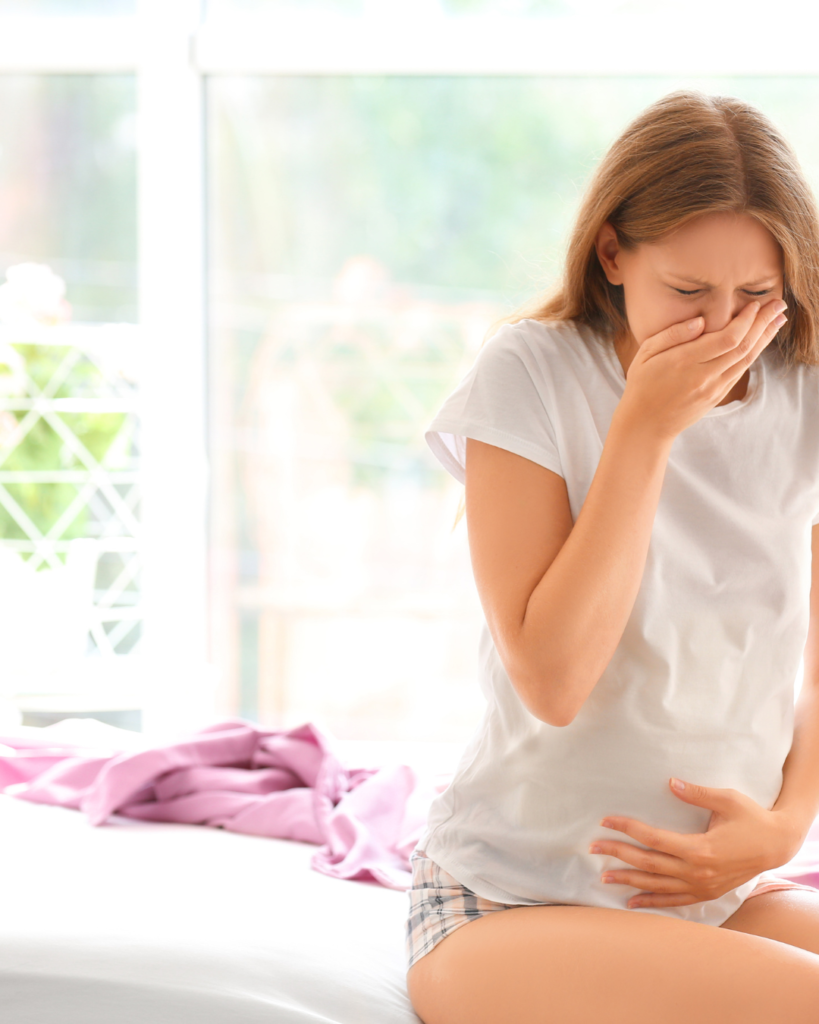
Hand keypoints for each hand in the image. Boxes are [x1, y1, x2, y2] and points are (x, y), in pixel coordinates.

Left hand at [589, 778, 800, 908]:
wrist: (776, 845)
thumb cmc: (751, 818)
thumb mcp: (727, 799)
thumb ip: (696, 793)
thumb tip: (671, 782)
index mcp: (699, 848)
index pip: (653, 839)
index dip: (627, 829)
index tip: (606, 821)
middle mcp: (697, 872)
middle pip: (648, 863)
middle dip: (618, 854)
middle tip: (593, 847)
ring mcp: (701, 886)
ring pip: (657, 886)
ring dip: (629, 881)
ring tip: (603, 877)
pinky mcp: (706, 893)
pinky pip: (674, 900)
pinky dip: (652, 902)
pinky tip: (632, 902)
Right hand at [618, 297, 785, 440]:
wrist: (646, 425)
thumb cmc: (642, 385)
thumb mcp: (646, 354)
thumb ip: (672, 335)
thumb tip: (701, 321)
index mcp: (685, 361)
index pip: (727, 337)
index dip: (745, 320)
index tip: (754, 304)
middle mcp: (703, 375)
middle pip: (743, 346)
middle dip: (763, 323)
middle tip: (778, 304)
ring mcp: (713, 388)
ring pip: (746, 359)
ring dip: (765, 337)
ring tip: (779, 319)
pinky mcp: (717, 396)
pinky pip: (740, 371)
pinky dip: (753, 353)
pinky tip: (760, 341)